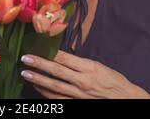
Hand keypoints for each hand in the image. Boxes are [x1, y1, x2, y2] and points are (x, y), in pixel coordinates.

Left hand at [20, 50, 149, 98]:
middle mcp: (83, 81)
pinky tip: (37, 87)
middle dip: (39, 64)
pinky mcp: (77, 103)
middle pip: (56, 71)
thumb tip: (59, 55)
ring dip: (38, 80)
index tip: (36, 46)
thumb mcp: (97, 66)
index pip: (64, 58)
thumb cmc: (112, 80)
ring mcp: (79, 94)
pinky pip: (58, 98)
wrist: (125, 99)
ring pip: (54, 87)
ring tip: (26, 74)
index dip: (48, 53)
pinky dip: (46, 93)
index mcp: (89, 67)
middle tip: (25, 59)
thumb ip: (79, 62)